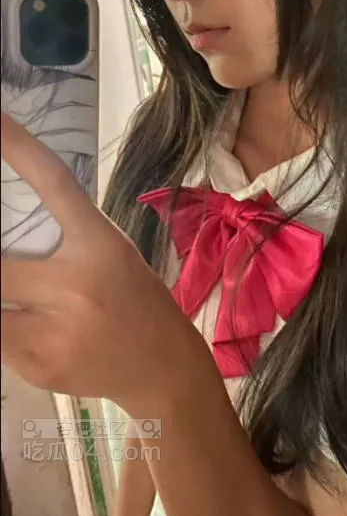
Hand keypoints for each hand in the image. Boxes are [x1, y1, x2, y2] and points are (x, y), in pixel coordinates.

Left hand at [1, 112, 198, 408]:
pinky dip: (2, 327)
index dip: (18, 149)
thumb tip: (13, 216)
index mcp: (99, 244)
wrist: (162, 367)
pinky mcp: (40, 367)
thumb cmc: (136, 297)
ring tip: (22, 292)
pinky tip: (28, 327)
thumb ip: (67, 232)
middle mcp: (77, 284)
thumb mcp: (112, 251)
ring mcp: (56, 332)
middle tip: (9, 260)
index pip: (55, 185)